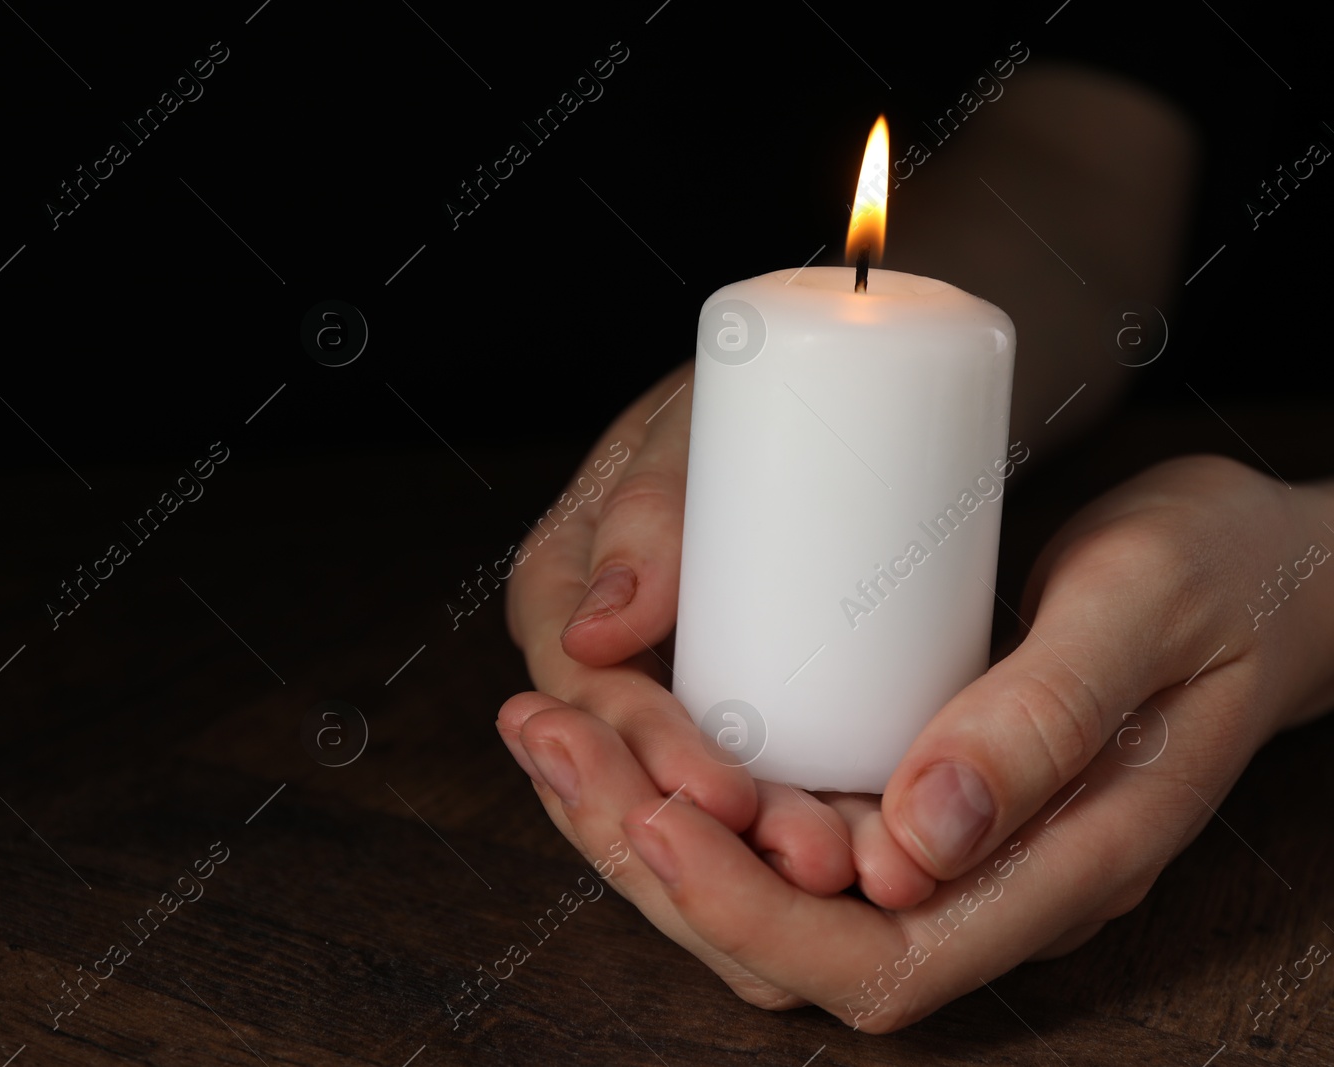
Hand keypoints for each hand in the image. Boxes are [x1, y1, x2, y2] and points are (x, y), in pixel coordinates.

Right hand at [502, 364, 935, 911]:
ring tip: (841, 867)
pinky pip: (740, 784)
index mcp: (558, 597)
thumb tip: (595, 638)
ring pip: (686, 801)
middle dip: (713, 834)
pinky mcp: (732, 702)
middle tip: (809, 853)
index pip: (584, 709)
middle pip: (632, 779)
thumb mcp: (683, 434)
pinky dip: (785, 832)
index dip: (653, 764)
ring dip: (756, 855)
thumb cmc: (739, 395)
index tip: (732, 793)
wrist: (810, 391)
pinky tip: (849, 862)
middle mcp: (599, 658)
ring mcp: (666, 687)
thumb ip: (644, 511)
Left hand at [504, 452, 1333, 1029]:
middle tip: (543, 737)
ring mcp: (942, 842)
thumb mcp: (1141, 611)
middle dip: (646, 855)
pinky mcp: (907, 788)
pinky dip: (680, 787)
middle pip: (788, 940)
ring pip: (764, 889)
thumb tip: (919, 838)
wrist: (1265, 569)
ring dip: (637, 821)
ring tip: (543, 728)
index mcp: (1057, 869)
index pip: (874, 959)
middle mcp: (987, 881)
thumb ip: (1046, 719)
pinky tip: (612, 724)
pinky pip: (777, 828)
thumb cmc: (1222, 575)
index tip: (649, 810)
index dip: (745, 907)